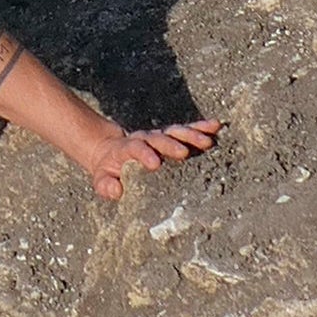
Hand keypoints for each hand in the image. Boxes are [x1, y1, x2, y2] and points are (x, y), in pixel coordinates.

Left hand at [87, 112, 220, 200]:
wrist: (109, 151)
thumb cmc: (107, 170)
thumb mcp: (101, 179)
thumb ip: (105, 185)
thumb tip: (116, 190)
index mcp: (127, 149)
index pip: (135, 148)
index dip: (144, 154)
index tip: (155, 164)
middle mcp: (144, 139)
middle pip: (158, 138)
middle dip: (171, 144)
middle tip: (184, 152)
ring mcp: (158, 137)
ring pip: (175, 132)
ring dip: (190, 135)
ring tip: (207, 140)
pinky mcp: (170, 138)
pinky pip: (187, 131)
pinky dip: (201, 128)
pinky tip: (216, 126)